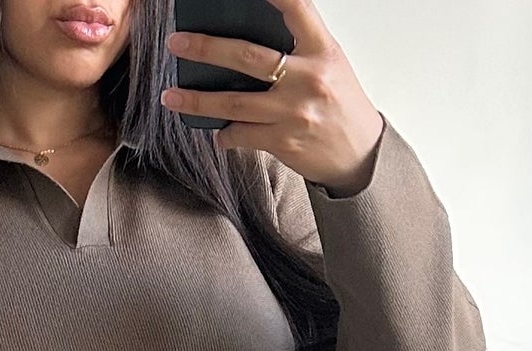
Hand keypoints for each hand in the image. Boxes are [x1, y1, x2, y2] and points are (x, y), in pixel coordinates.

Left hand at [162, 0, 385, 194]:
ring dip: (198, 101)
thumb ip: (297, 46)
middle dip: (207, 49)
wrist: (360, 155)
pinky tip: (216, 133)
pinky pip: (242, 135)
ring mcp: (294, 112)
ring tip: (171, 97)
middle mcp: (308, 77)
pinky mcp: (284, 141)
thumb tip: (249, 33)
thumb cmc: (340, 104)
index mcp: (321, 49)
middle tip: (177, 43)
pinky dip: (225, 134)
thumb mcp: (328, 63)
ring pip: (235, 104)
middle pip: (248, 57)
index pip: (296, 8)